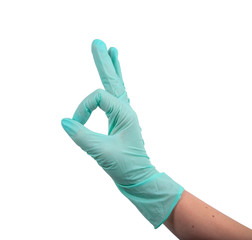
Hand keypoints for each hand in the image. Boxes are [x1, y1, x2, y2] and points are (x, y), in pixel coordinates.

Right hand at [61, 39, 182, 228]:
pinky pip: (115, 97)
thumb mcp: (102, 153)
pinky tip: (113, 79)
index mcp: (124, 113)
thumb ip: (82, 137)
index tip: (75, 124)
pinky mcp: (119, 120)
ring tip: (112, 51)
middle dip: (104, 62)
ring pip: (116, 86)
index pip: (97, 97)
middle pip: (113, 80)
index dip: (82, 108)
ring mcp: (123, 114)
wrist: (138, 177)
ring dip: (112, 68)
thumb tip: (65, 121)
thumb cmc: (125, 167)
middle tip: (98, 42)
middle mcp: (126, 110)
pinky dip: (113, 84)